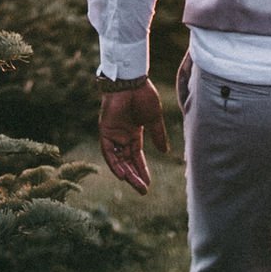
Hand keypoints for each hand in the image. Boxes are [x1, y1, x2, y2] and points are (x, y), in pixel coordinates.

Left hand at [97, 79, 169, 193]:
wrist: (131, 81)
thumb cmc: (143, 95)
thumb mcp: (153, 119)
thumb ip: (158, 135)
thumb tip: (165, 152)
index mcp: (133, 134)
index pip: (136, 157)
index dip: (142, 171)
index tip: (148, 185)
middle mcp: (122, 136)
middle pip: (127, 162)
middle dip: (135, 176)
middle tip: (143, 190)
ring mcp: (113, 134)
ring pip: (118, 160)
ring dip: (126, 173)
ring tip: (136, 185)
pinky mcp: (106, 130)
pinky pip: (109, 151)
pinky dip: (114, 163)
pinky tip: (121, 174)